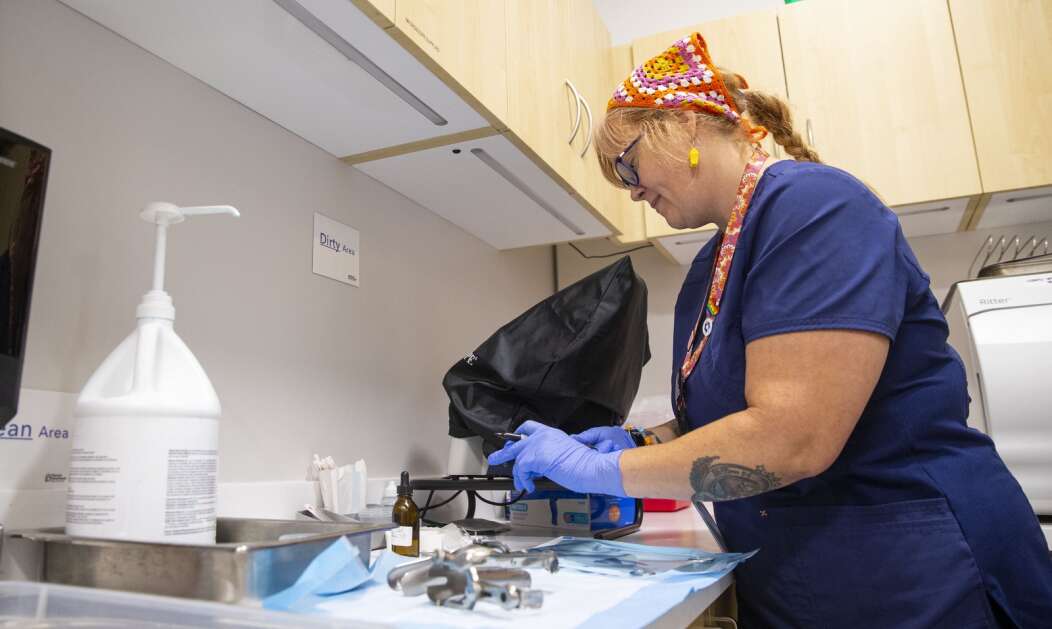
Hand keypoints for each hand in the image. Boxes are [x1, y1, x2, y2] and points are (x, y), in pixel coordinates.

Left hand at [487, 420, 626, 495]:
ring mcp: (539, 444)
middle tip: (495, 458)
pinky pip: (521, 470)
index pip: (528, 428)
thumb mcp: (562, 455)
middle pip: (516, 442)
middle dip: (504, 452)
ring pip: (517, 458)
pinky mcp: (537, 456)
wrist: (592, 467)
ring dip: (517, 474)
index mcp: (551, 433)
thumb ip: (547, 455)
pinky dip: (523, 480)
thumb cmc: (584, 465)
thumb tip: (535, 467)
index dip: (518, 436)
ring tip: (521, 483)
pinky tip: (529, 486)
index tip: (512, 443)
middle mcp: (543, 435)